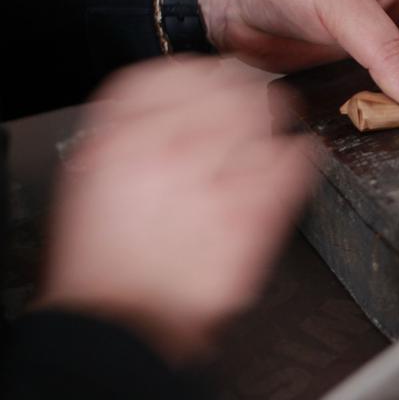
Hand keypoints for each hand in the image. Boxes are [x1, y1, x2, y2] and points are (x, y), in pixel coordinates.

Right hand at [40, 58, 314, 363]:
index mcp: (121, 138)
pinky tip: (299, 157)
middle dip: (246, 91)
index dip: (203, 72)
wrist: (122, 327)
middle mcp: (168, 151)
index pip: (175, 72)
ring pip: (265, 118)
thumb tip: (171, 101)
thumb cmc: (106, 261)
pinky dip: (303, 155)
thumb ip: (131, 133)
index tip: (216, 78)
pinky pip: (294, 164)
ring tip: (276, 127)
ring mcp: (215, 181)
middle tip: (254, 99)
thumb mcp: (94, 181)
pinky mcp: (254, 216)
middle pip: (227, 87)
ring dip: (275, 118)